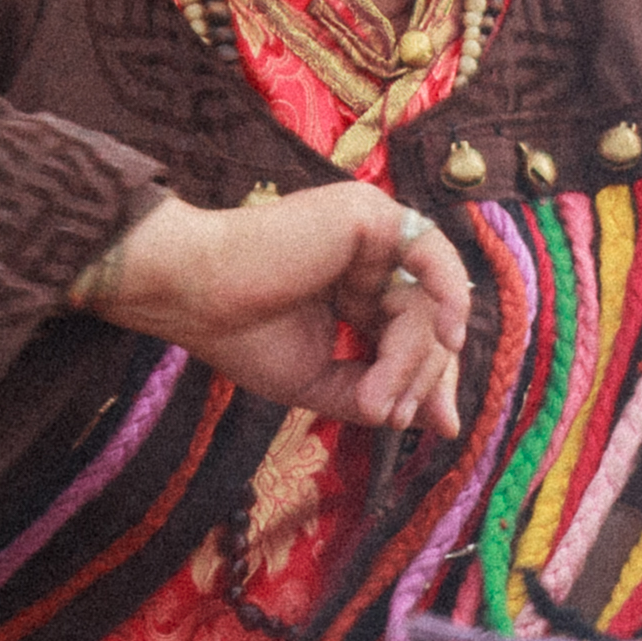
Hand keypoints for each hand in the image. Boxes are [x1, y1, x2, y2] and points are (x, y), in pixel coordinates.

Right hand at [76, 184, 472, 436]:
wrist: (192, 296)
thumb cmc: (238, 334)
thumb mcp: (320, 380)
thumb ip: (379, 393)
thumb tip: (442, 422)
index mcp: (355, 289)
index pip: (413, 332)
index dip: (429, 377)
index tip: (441, 425)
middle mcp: (368, 257)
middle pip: (428, 319)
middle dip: (421, 375)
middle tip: (391, 414)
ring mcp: (371, 232)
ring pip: (426, 302)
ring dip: (409, 360)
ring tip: (373, 398)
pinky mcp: (369, 215)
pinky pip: (432, 256)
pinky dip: (449, 298)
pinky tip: (448, 339)